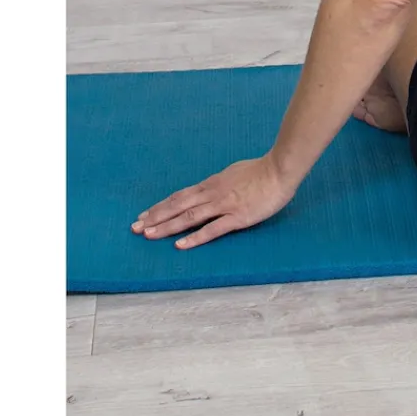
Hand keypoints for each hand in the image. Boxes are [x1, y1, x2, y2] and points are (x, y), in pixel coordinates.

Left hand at [131, 155, 296, 249]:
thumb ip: (221, 183)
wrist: (280, 170)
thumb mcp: (235, 172)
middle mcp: (213, 193)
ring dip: (167, 226)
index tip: (145, 215)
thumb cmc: (262, 170)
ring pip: (189, 217)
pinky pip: (212, 229)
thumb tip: (209, 189)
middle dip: (156, 217)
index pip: (181, 196)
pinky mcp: (237, 217)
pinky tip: (180, 245)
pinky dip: (195, 237)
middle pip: (178, 205)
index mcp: (213, 183)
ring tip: (149, 235)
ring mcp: (224, 205)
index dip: (162, 206)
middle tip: (135, 228)